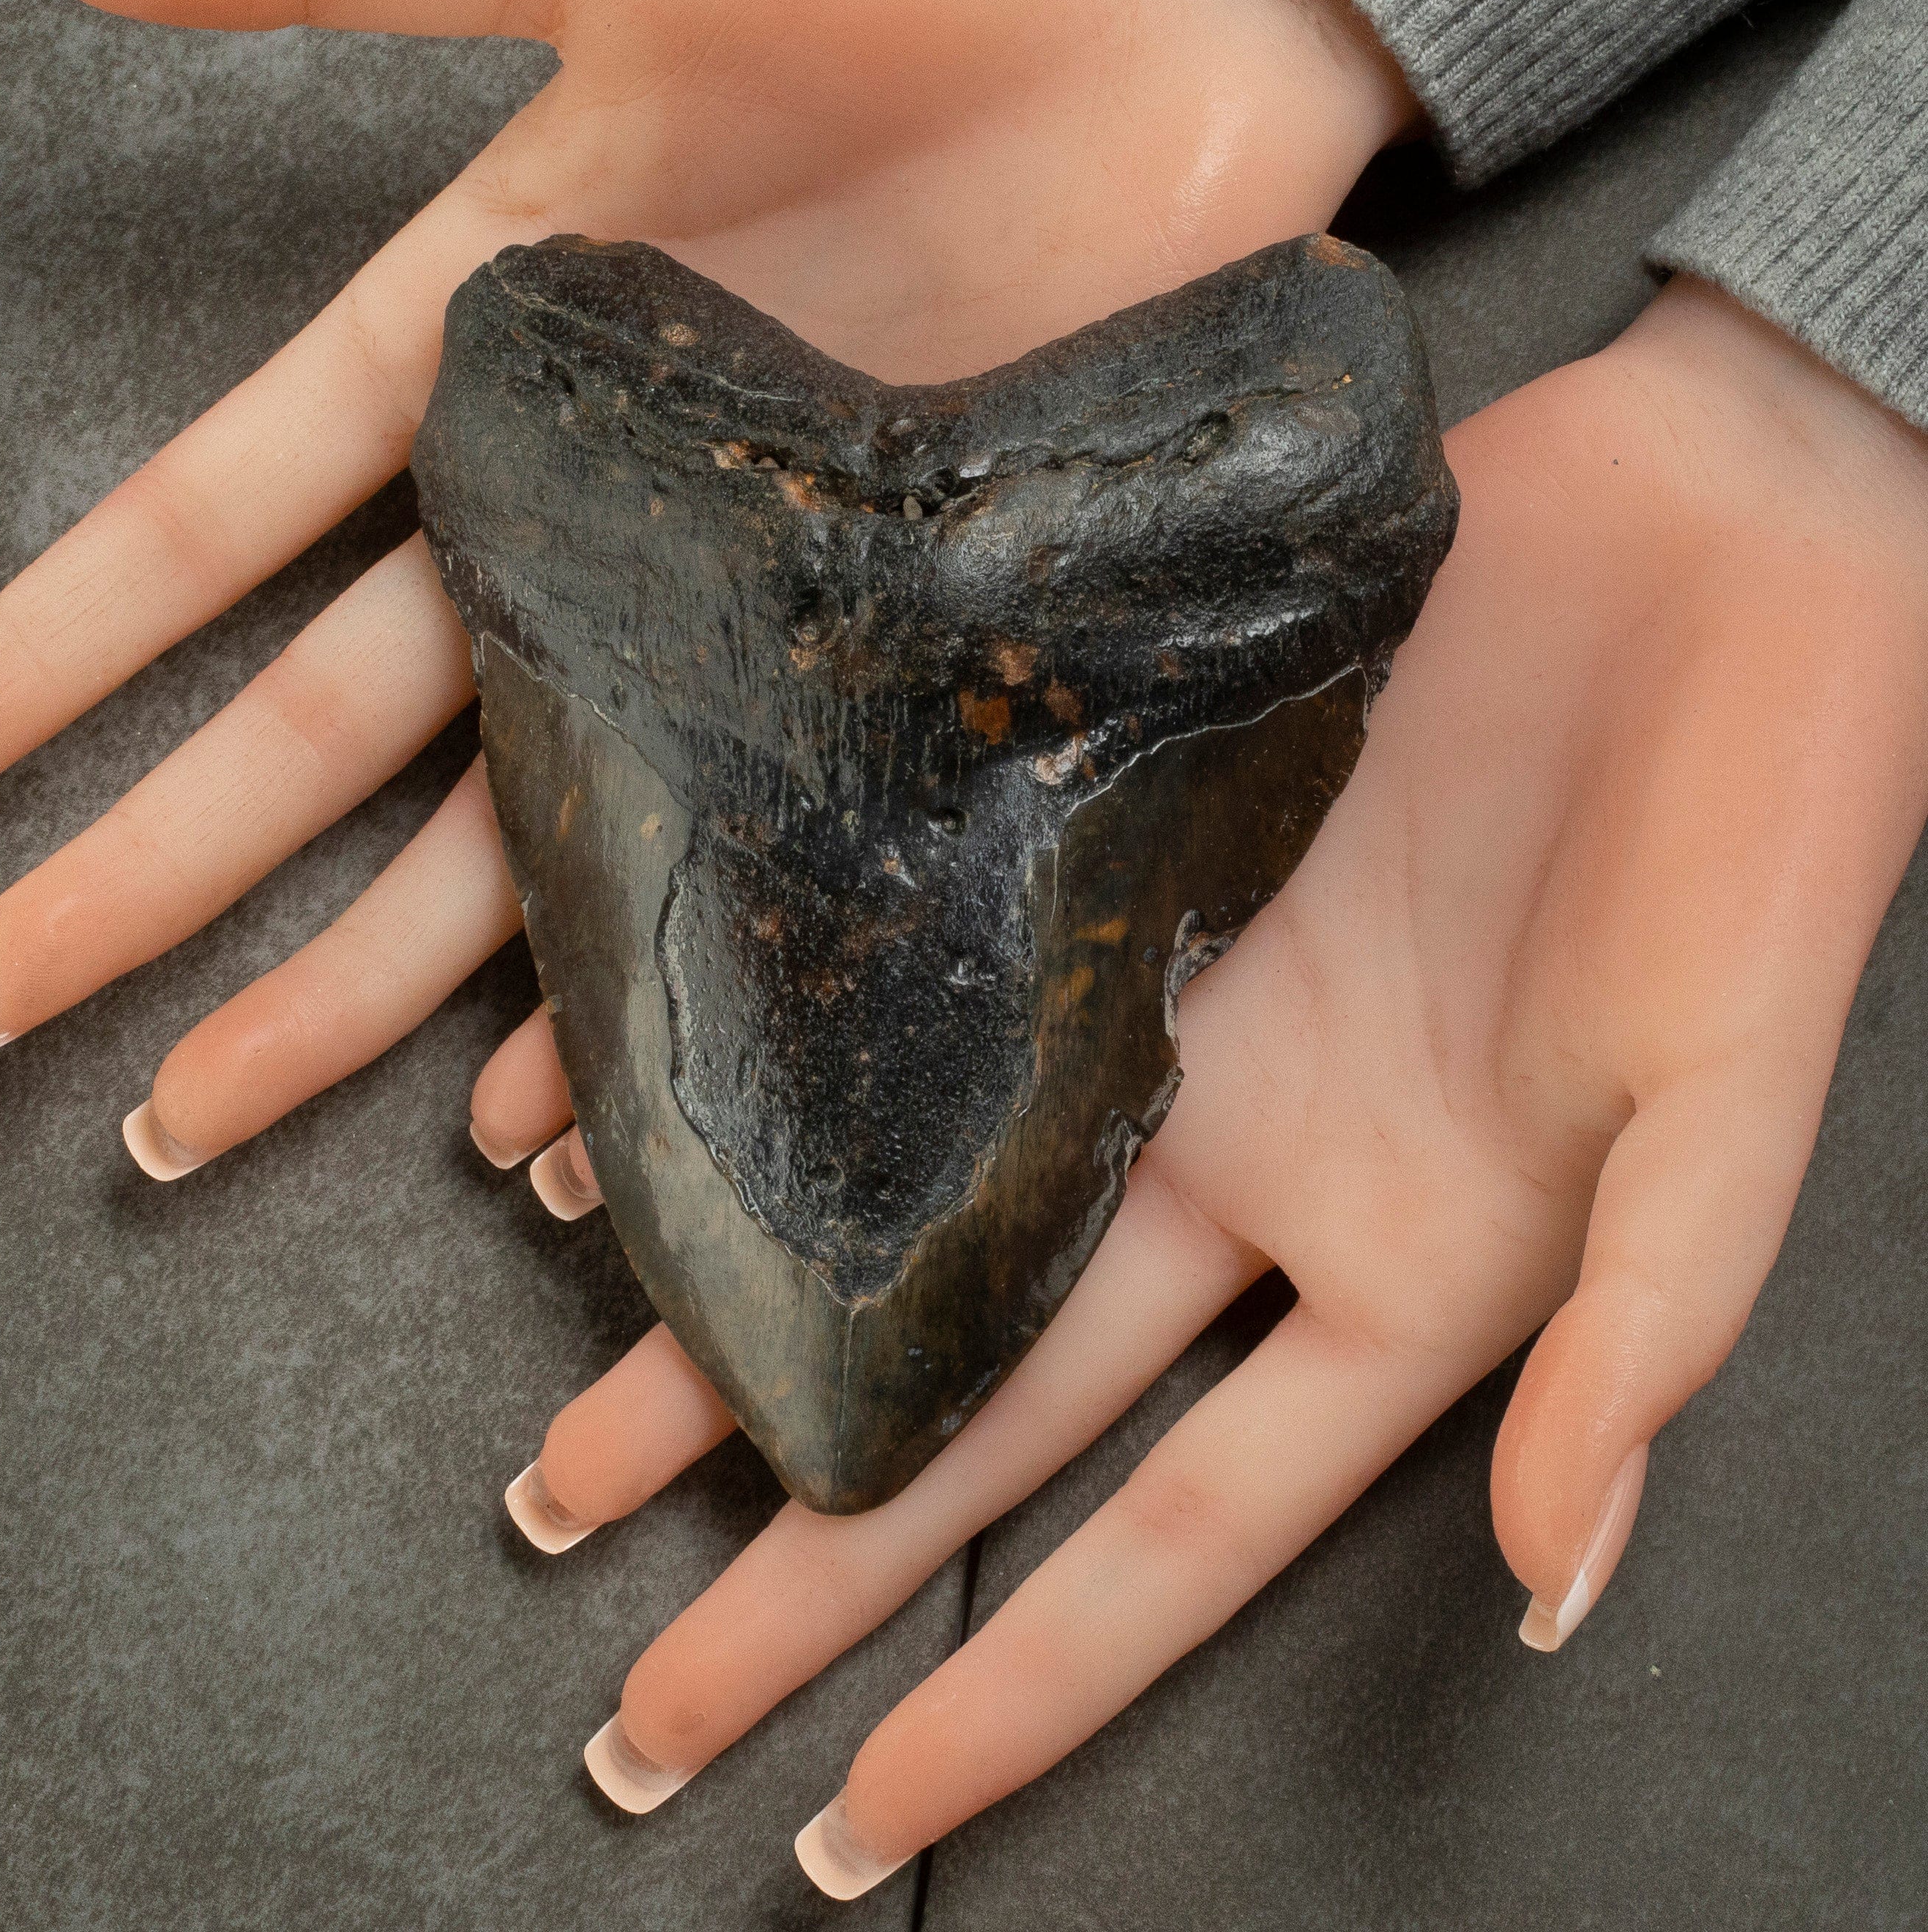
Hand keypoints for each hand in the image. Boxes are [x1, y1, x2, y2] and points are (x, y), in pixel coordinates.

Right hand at [0, 0, 1412, 1185]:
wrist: (1182, 34)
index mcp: (479, 356)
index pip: (198, 535)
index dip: (31, 661)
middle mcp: (573, 518)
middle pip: (311, 735)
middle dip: (145, 874)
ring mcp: (718, 615)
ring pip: (485, 840)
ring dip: (337, 994)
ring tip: (192, 1123)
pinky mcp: (873, 671)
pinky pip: (717, 863)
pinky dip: (623, 997)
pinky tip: (529, 1138)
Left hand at [505, 279, 1927, 1894]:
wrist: (1722, 535)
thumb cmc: (1773, 832)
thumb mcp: (1723, 1105)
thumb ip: (1641, 1335)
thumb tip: (1554, 1579)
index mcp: (1384, 1269)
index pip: (1164, 1536)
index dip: (1011, 1688)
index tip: (854, 1817)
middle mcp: (1233, 1168)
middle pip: (985, 1410)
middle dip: (807, 1554)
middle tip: (628, 1674)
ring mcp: (1154, 1018)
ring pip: (909, 1217)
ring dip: (741, 1333)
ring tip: (566, 1443)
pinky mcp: (1105, 853)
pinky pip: (900, 975)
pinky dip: (772, 1055)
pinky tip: (618, 1118)